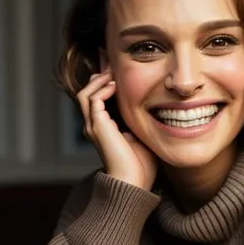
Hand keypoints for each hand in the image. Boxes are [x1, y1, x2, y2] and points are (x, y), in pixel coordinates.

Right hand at [77, 71, 157, 189]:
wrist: (133, 183)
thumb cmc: (141, 166)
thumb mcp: (143, 136)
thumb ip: (142, 122)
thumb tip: (158, 107)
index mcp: (105, 128)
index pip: (99, 99)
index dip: (106, 83)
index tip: (117, 69)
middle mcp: (95, 126)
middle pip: (87, 93)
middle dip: (99, 76)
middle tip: (111, 62)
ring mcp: (94, 127)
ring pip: (85, 94)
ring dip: (98, 80)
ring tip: (112, 71)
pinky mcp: (97, 127)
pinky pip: (93, 100)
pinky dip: (102, 89)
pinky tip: (114, 85)